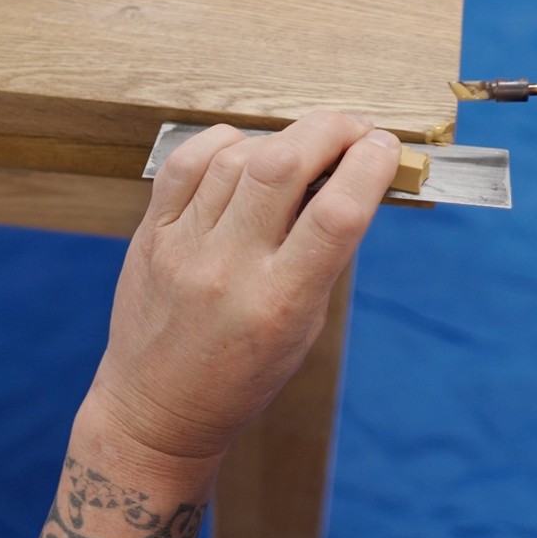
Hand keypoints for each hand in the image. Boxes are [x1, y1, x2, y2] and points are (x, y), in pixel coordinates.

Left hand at [83, 112, 400, 462]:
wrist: (159, 408)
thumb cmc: (243, 374)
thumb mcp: (304, 327)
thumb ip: (324, 256)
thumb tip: (352, 179)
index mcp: (281, 303)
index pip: (336, 214)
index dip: (369, 166)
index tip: (385, 148)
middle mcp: (229, 269)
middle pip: (282, 165)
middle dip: (329, 130)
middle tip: (352, 129)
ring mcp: (184, 248)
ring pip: (237, 156)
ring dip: (281, 138)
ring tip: (300, 150)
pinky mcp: (151, 235)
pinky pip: (187, 162)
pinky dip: (224, 143)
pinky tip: (243, 153)